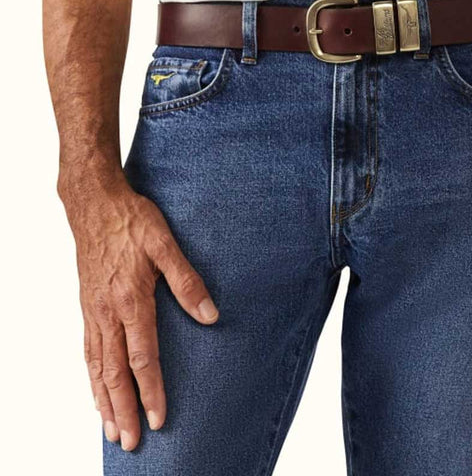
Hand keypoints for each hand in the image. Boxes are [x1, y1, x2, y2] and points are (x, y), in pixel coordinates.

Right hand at [60, 174, 218, 451]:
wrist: (93, 203)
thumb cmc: (131, 221)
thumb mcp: (165, 244)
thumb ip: (187, 280)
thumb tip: (210, 314)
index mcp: (131, 300)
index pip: (143, 357)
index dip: (152, 391)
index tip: (160, 419)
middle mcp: (108, 312)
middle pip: (115, 372)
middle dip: (124, 409)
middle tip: (131, 441)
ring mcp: (93, 311)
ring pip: (97, 366)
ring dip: (104, 400)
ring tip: (111, 429)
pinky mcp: (87, 306)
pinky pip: (88, 350)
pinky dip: (92, 377)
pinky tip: (97, 388)